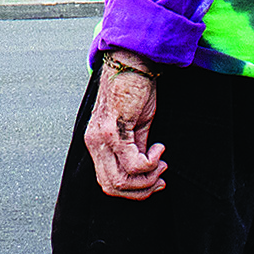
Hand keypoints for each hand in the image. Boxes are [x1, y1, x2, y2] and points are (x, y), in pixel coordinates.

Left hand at [84, 52, 168, 199]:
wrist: (131, 63)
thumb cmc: (133, 90)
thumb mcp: (135, 127)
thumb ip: (136, 149)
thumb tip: (145, 171)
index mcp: (96, 143)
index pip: (107, 183)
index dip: (133, 191)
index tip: (155, 181)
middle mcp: (94, 143)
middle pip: (112, 187)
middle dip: (141, 190)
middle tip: (160, 177)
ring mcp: (101, 138)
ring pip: (121, 180)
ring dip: (147, 178)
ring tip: (160, 163)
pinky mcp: (114, 130)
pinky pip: (133, 163)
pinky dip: (150, 163)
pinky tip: (159, 148)